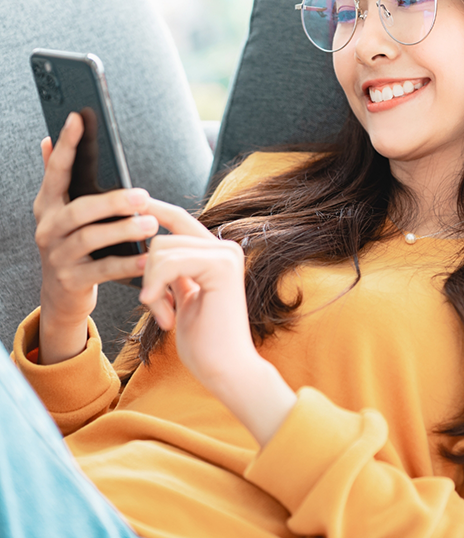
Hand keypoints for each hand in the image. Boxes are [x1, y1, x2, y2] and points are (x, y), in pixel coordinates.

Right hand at [33, 113, 159, 363]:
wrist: (61, 295)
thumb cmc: (73, 245)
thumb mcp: (62, 212)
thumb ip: (57, 179)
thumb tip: (46, 140)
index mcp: (48, 205)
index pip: (56, 170)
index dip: (67, 145)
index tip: (79, 118)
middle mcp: (48, 228)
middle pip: (79, 209)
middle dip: (112, 201)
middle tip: (143, 195)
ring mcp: (57, 256)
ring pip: (91, 238)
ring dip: (123, 229)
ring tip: (151, 224)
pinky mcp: (71, 280)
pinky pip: (103, 269)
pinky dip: (128, 264)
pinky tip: (149, 258)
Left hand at [140, 199, 296, 445]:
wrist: (225, 369)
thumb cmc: (204, 340)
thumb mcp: (181, 296)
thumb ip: (173, 269)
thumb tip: (151, 245)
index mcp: (216, 254)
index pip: (178, 221)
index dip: (154, 210)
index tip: (130, 201)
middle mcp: (224, 249)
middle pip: (161, 238)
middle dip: (147, 274)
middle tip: (157, 306)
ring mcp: (226, 255)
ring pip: (161, 249)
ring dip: (152, 286)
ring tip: (165, 314)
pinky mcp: (222, 266)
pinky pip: (170, 263)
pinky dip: (157, 288)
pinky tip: (165, 316)